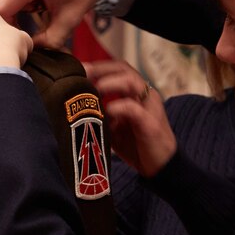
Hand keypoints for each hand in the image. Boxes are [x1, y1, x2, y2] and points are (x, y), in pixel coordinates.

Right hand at [0, 0, 126, 48]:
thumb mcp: (69, 19)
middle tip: (39, 19)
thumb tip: (31, 49)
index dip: (10, 27)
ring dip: (20, 4)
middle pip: (3, 2)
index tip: (25, 35)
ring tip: (43, 4)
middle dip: (17, 15)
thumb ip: (48, 41)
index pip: (3, 12)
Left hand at [84, 60, 176, 176]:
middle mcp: (144, 96)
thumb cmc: (136, 145)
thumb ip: (99, 114)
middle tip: (83, 72)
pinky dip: (118, 107)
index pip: (118, 69)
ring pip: (132, 82)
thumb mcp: (113, 127)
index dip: (98, 67)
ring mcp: (149, 107)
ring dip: (111, 82)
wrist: (160, 167)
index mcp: (135, 94)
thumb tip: (74, 107)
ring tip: (95, 87)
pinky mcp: (151, 124)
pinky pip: (135, 109)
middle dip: (101, 68)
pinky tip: (106, 111)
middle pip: (124, 69)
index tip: (78, 69)